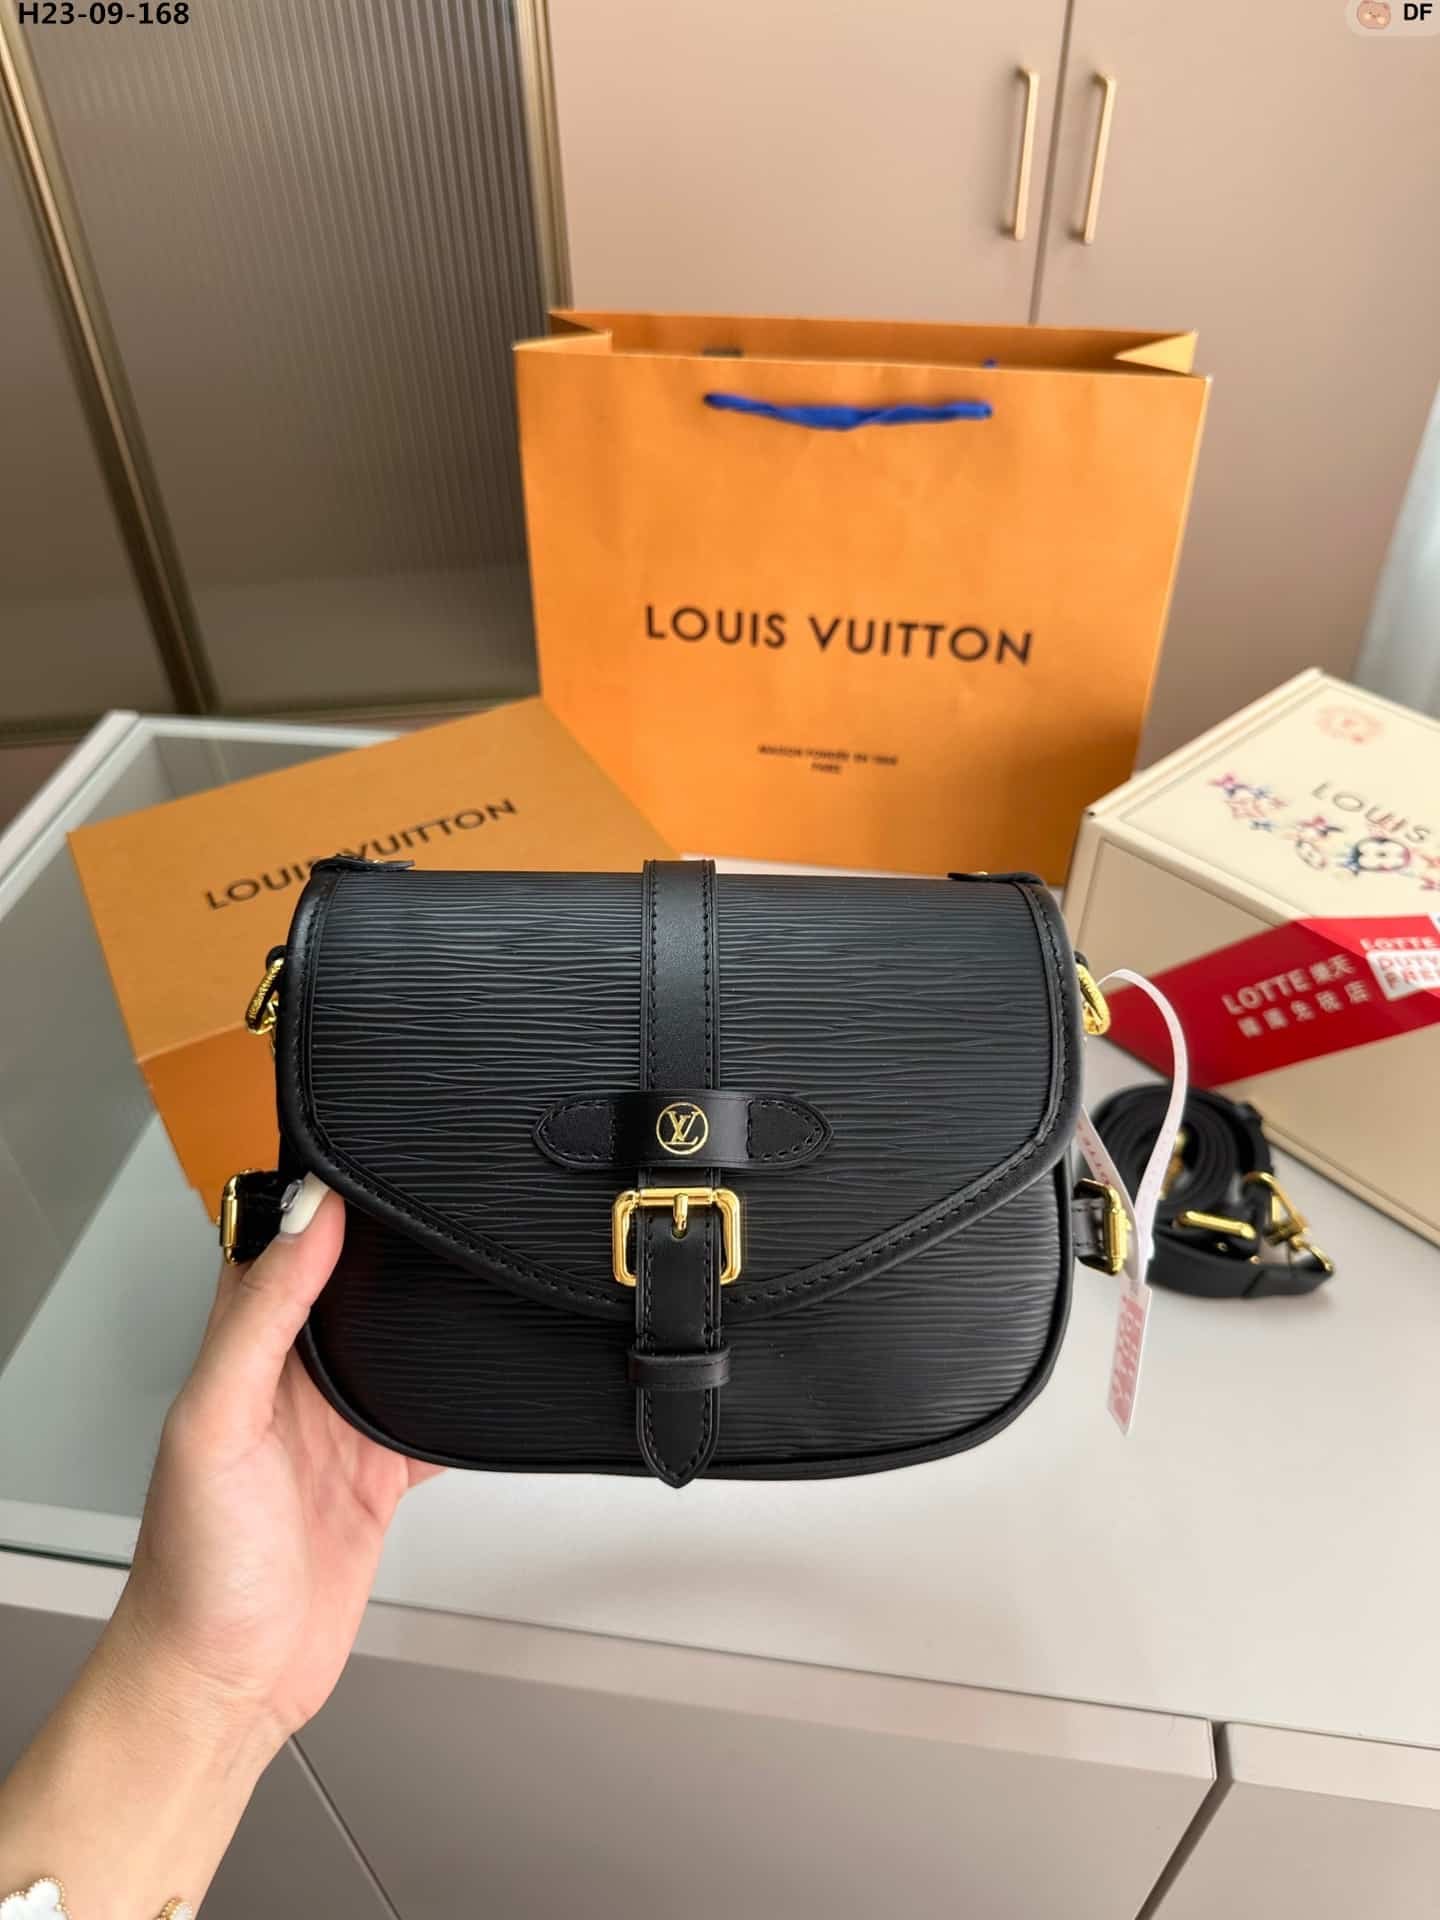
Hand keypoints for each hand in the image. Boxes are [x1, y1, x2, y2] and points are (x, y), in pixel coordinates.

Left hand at [111, 1176, 440, 1755]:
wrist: (226, 1684)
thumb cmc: (193, 1568)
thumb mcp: (218, 1422)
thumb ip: (261, 1316)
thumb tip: (308, 1219)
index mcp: (241, 1350)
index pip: (278, 1245)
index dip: (318, 1198)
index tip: (373, 1157)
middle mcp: (290, 1380)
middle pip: (353, 1288)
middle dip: (395, 1250)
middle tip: (451, 1201)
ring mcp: (340, 1429)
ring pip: (402, 1347)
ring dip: (435, 1320)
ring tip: (481, 1272)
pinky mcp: (379, 1478)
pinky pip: (437, 1425)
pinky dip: (470, 1406)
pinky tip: (497, 1381)